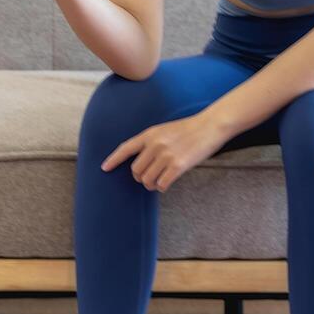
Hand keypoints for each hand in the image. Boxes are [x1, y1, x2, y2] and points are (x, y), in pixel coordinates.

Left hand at [100, 111, 228, 191]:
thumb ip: (151, 142)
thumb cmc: (188, 129)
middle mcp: (155, 144)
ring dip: (151, 184)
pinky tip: (167, 183)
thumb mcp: (164, 130)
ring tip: (158, 181)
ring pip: (147, 180)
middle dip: (141, 177)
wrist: (210, 126)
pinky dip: (162, 187)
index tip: (104, 168)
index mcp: (150, 134)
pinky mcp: (178, 166)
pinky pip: (161, 184)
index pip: (125, 148)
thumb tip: (141, 161)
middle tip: (149, 178)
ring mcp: (166, 155)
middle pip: (136, 170)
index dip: (113, 160)